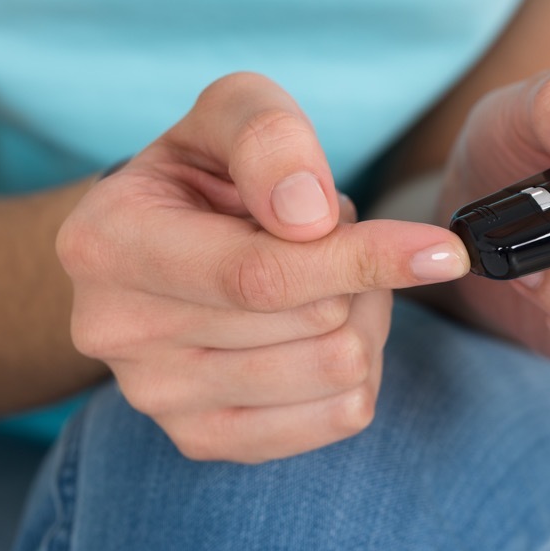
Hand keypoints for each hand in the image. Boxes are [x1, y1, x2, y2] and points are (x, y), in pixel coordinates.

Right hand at [57, 73, 469, 462]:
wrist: (153, 242)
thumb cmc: (204, 172)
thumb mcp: (230, 111)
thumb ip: (268, 137)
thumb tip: (311, 218)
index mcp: (108, 244)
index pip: (260, 275)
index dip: (362, 260)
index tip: (442, 250)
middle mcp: (116, 331)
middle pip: (314, 324)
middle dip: (357, 272)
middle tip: (329, 238)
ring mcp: (155, 398)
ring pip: (336, 371)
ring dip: (362, 316)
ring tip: (322, 281)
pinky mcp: (201, 439)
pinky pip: (337, 417)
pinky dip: (357, 369)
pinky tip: (319, 331)